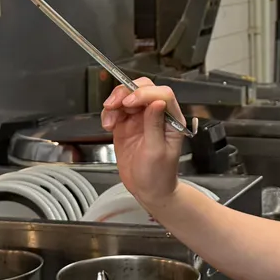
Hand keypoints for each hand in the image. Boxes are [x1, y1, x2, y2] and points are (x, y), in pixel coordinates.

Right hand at [100, 78, 184, 206]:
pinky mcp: (126, 125)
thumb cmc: (159, 175)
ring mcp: (141, 119)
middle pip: (143, 89)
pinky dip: (108, 113)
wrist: (148, 191)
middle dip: (125, 93)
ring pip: (126, 97)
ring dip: (114, 104)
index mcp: (172, 120)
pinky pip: (116, 110)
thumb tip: (157, 102)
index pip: (162, 95)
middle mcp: (157, 115)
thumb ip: (155, 126)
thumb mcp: (157, 152)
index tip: (129, 103)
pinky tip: (108, 126)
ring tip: (109, 121)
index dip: (144, 94)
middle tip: (114, 105)